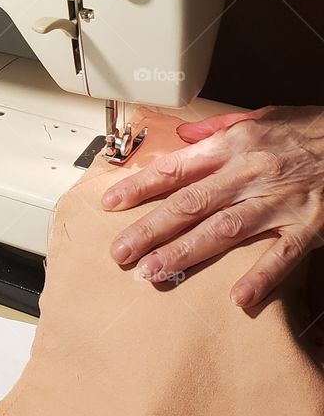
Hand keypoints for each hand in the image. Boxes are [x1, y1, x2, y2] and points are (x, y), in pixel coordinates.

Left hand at [103, 106, 323, 307]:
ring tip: (154, 272)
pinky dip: (261, 276)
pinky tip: (238, 298)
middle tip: (120, 252)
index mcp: (235, 145)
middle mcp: (250, 173)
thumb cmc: (309, 130)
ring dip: (186, 252)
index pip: (177, 168)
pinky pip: (281, 255)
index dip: (141, 187)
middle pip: (190, 204)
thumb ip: (219, 129)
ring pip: (224, 230)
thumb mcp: (261, 117)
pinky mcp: (309, 226)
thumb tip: (183, 136)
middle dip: (150, 229)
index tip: (111, 204)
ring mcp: (279, 202)